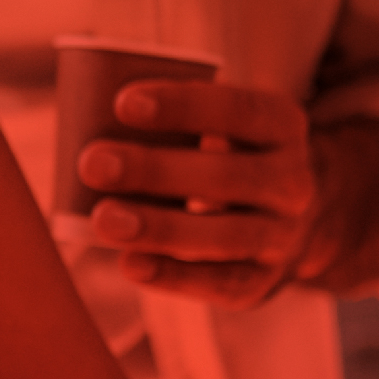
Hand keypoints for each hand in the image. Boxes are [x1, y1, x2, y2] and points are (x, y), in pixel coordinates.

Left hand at [76, 80, 316, 304]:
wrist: (294, 221)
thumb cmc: (228, 156)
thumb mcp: (226, 123)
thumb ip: (175, 114)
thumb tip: (83, 96)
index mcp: (283, 126)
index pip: (239, 110)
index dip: (183, 105)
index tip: (121, 102)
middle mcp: (294, 182)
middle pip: (227, 176)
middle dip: (155, 170)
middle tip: (91, 162)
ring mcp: (283, 237)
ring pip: (225, 235)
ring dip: (160, 228)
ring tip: (102, 219)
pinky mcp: (264, 283)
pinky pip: (221, 283)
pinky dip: (174, 276)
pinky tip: (130, 265)